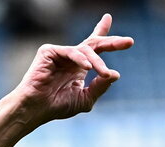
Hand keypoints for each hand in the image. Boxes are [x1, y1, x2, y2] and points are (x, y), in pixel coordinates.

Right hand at [13, 13, 133, 126]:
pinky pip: (71, 52)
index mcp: (77, 66)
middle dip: (112, 42)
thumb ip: (100, 87)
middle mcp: (70, 57)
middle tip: (129, 42)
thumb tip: (116, 74)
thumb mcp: (84, 99)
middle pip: (94, 43)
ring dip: (98, 62)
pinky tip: (88, 68)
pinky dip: (81, 60)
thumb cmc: (56, 106)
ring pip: (86, 51)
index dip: (102, 32)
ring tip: (105, 73)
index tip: (108, 18)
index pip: (92, 47)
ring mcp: (59, 53)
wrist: (36, 109)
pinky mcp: (49, 51)